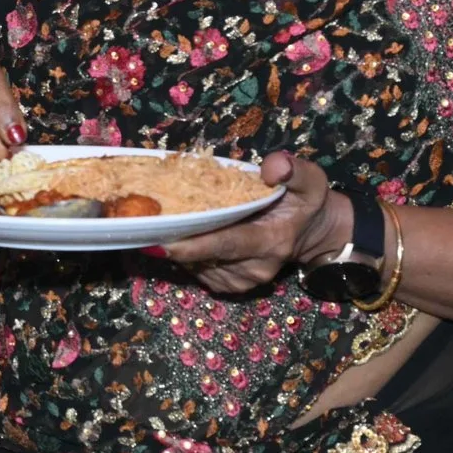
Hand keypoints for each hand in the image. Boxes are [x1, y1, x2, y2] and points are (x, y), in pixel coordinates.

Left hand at [153, 150, 346, 295]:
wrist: (311, 232)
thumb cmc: (304, 201)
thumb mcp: (310, 180)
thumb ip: (294, 170)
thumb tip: (271, 167)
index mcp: (271, 242)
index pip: (226, 244)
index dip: (192, 245)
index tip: (159, 242)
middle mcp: (254, 268)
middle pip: (202, 256)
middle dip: (171, 240)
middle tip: (140, 220)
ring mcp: (240, 281)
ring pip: (194, 264)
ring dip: (174, 244)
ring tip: (158, 219)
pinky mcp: (228, 285)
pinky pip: (195, 269)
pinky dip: (183, 252)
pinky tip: (179, 232)